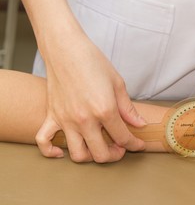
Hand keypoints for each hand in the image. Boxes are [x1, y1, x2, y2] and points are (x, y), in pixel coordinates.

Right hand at [35, 32, 145, 162]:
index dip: (134, 144)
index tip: (138, 144)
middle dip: (115, 155)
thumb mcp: (117, 84)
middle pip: (100, 154)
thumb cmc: (93, 62)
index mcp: (105, 110)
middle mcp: (85, 120)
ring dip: (90, 157)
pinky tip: (61, 151)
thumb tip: (140, 124)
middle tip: (120, 147)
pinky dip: (51, 151)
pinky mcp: (51, 115)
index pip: (123, 138)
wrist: (66, 48)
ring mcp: (66, 120)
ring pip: (77, 154)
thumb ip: (128, 108)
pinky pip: (44, 141)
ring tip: (98, 147)